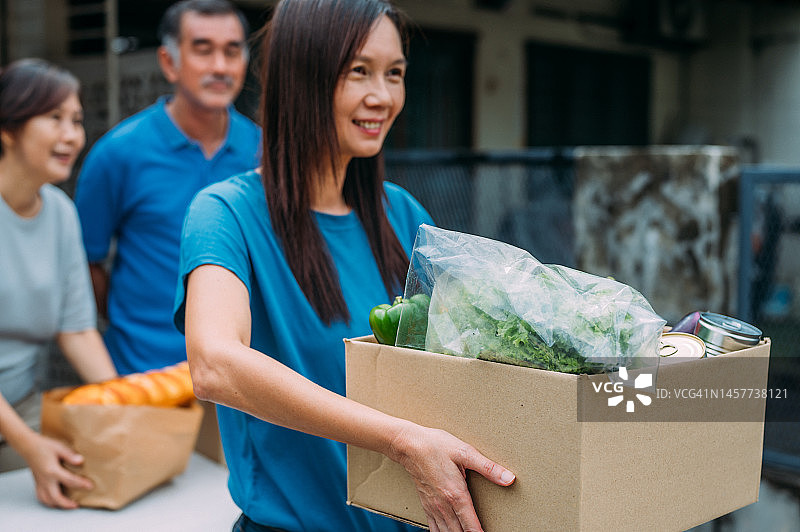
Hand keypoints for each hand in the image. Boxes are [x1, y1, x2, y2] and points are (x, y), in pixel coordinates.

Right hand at [21, 433, 92, 508]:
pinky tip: (55, 502)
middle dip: (67, 504)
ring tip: (68, 505)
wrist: (29, 447)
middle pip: (56, 497)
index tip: (90, 486)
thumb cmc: (45, 446)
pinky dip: (48, 502)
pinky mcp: (37, 483)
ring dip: (58, 505)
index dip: (81, 484)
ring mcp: (40, 483)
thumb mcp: (60, 448)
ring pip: (47, 500)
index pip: (69, 481)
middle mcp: (45, 480)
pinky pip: (41, 497)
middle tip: (77, 505)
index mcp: (52, 471)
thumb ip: (70, 455)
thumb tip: (80, 461)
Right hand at [390, 425, 514, 531]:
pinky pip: (434, 529)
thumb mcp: (465, 452)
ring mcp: (434, 507)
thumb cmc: (436, 446)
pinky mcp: (427, 505)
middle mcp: (444, 505)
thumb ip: (488, 468)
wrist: (408, 445)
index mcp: (456, 494)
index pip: (472, 526)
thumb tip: (510, 478)